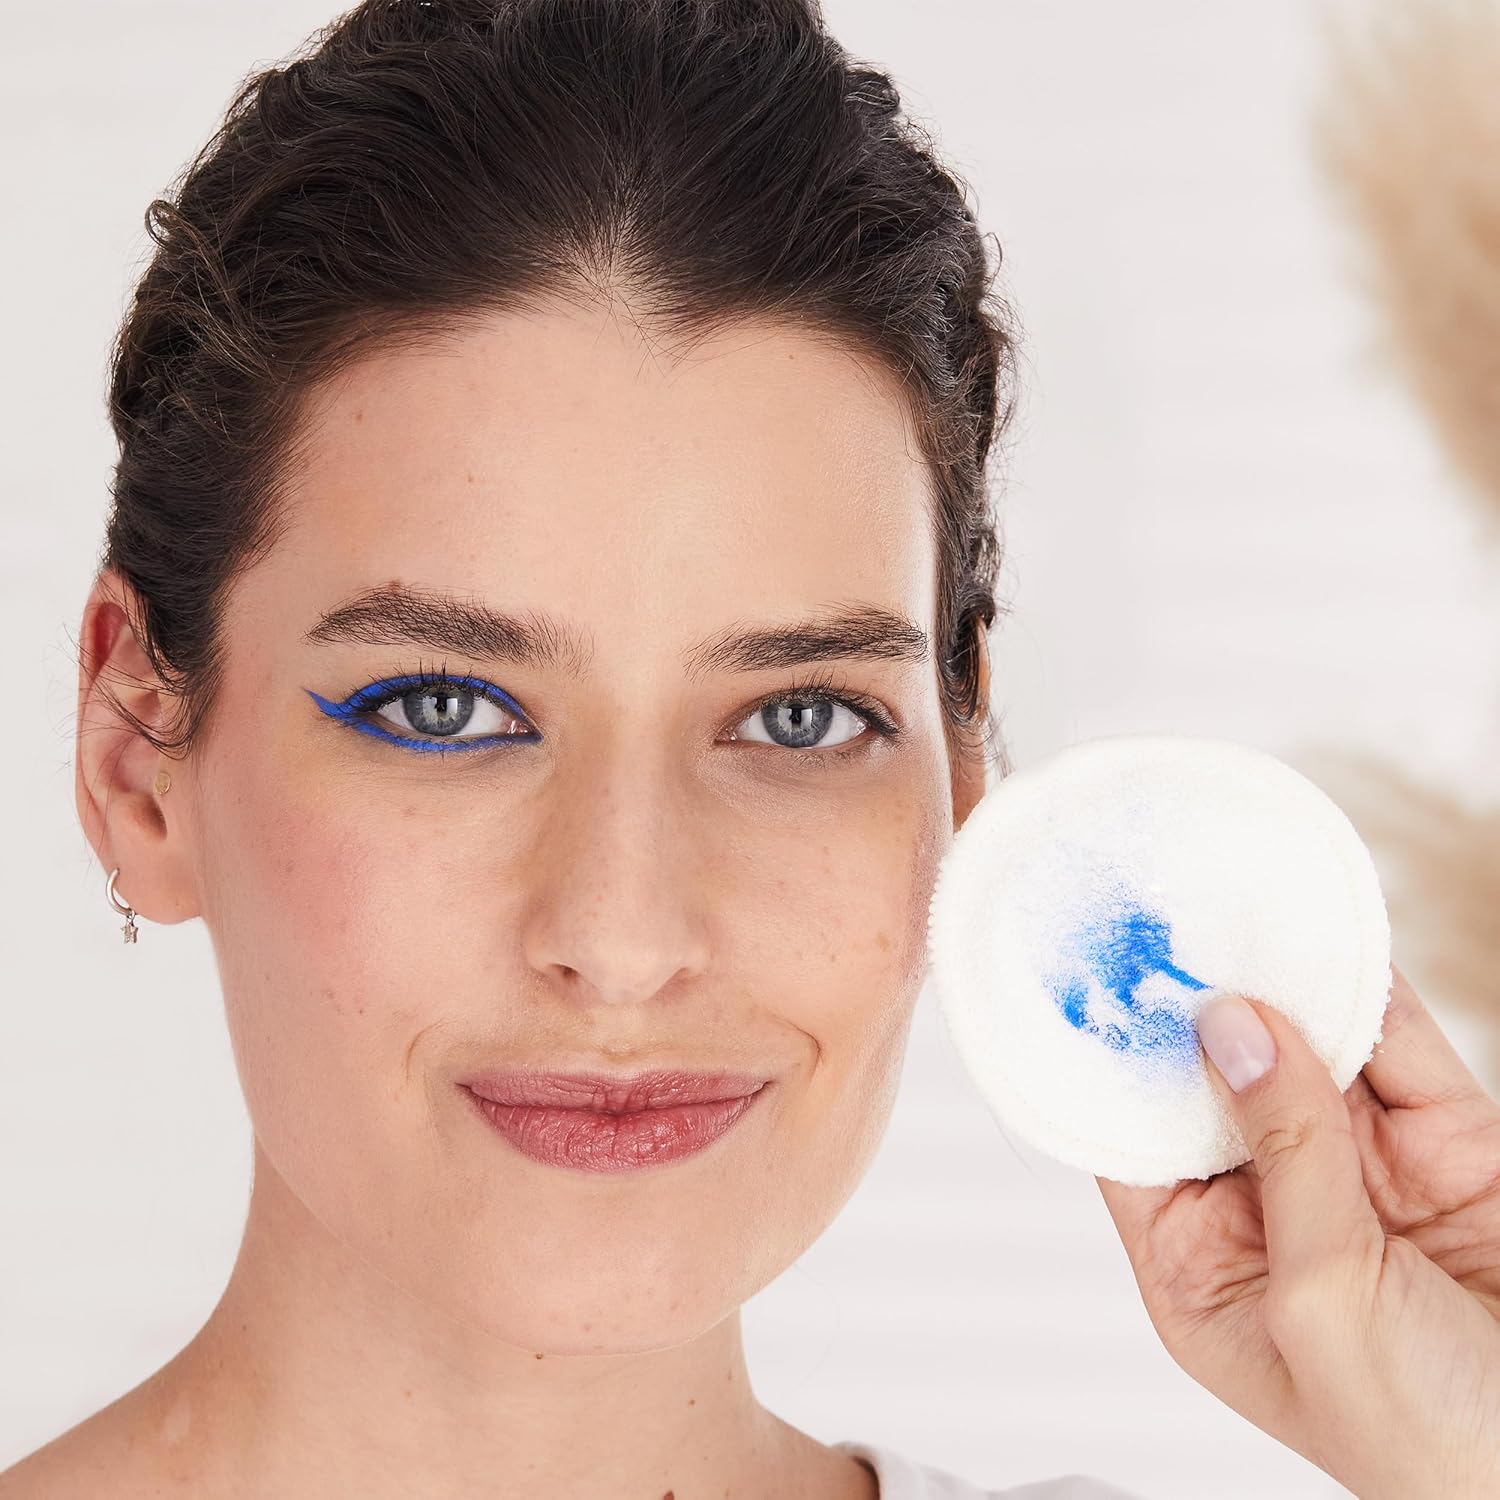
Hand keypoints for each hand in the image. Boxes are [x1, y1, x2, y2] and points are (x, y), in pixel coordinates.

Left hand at [1094, 965, 1499, 1499]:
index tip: (1094, 980)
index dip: (1115, 1063)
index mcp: (1207, 1265)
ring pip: (1305, 1048)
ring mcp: (1357, 1168)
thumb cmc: (1430, 1443)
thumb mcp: (1323, 1300)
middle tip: (1162, 914)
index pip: (1135, 1141)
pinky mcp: (1443, 1141)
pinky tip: (1325, 931)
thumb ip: (1283, 1156)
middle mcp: (1271, 1206)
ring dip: (1279, 980)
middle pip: (1216, 1080)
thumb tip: (1231, 1027)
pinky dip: (1366, 987)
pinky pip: (1396, 1047)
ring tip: (1233, 902)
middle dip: (1196, 1005)